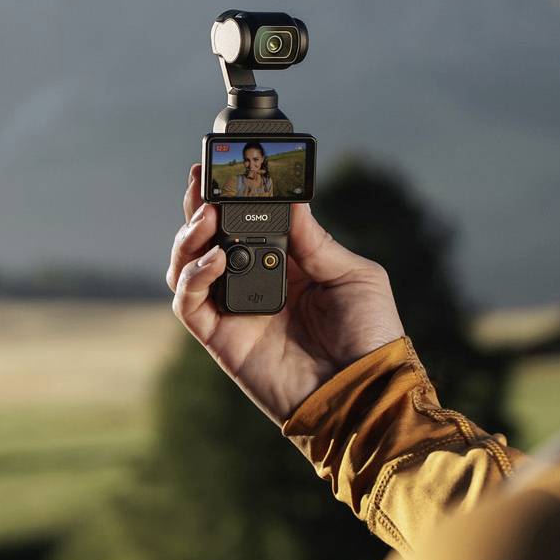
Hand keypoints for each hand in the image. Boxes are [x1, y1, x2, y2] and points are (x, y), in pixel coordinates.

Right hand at [166, 165, 406, 423]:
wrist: (364, 392)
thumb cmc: (371, 336)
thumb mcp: (354, 275)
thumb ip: (316, 239)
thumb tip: (290, 199)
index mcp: (287, 265)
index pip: (246, 222)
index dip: (231, 196)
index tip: (225, 167)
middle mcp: (254, 284)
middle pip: (207, 238)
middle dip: (198, 206)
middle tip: (200, 178)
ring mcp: (234, 312)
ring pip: (187, 266)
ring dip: (188, 236)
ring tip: (205, 215)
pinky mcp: (221, 339)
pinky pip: (188, 303)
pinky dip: (192, 276)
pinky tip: (214, 257)